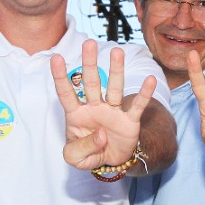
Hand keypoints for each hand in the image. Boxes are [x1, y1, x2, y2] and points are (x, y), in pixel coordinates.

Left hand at [51, 39, 155, 169]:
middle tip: (89, 43)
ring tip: (117, 51)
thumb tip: (100, 134)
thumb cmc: (88, 154)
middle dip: (89, 63)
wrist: (110, 161)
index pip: (66, 94)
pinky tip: (149, 80)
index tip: (56, 58)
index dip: (60, 77)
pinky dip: (143, 94)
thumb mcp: (75, 158)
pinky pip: (137, 106)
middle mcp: (94, 108)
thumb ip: (81, 148)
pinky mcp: (129, 121)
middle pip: (91, 83)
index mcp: (76, 115)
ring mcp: (112, 112)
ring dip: (116, 70)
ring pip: (114, 88)